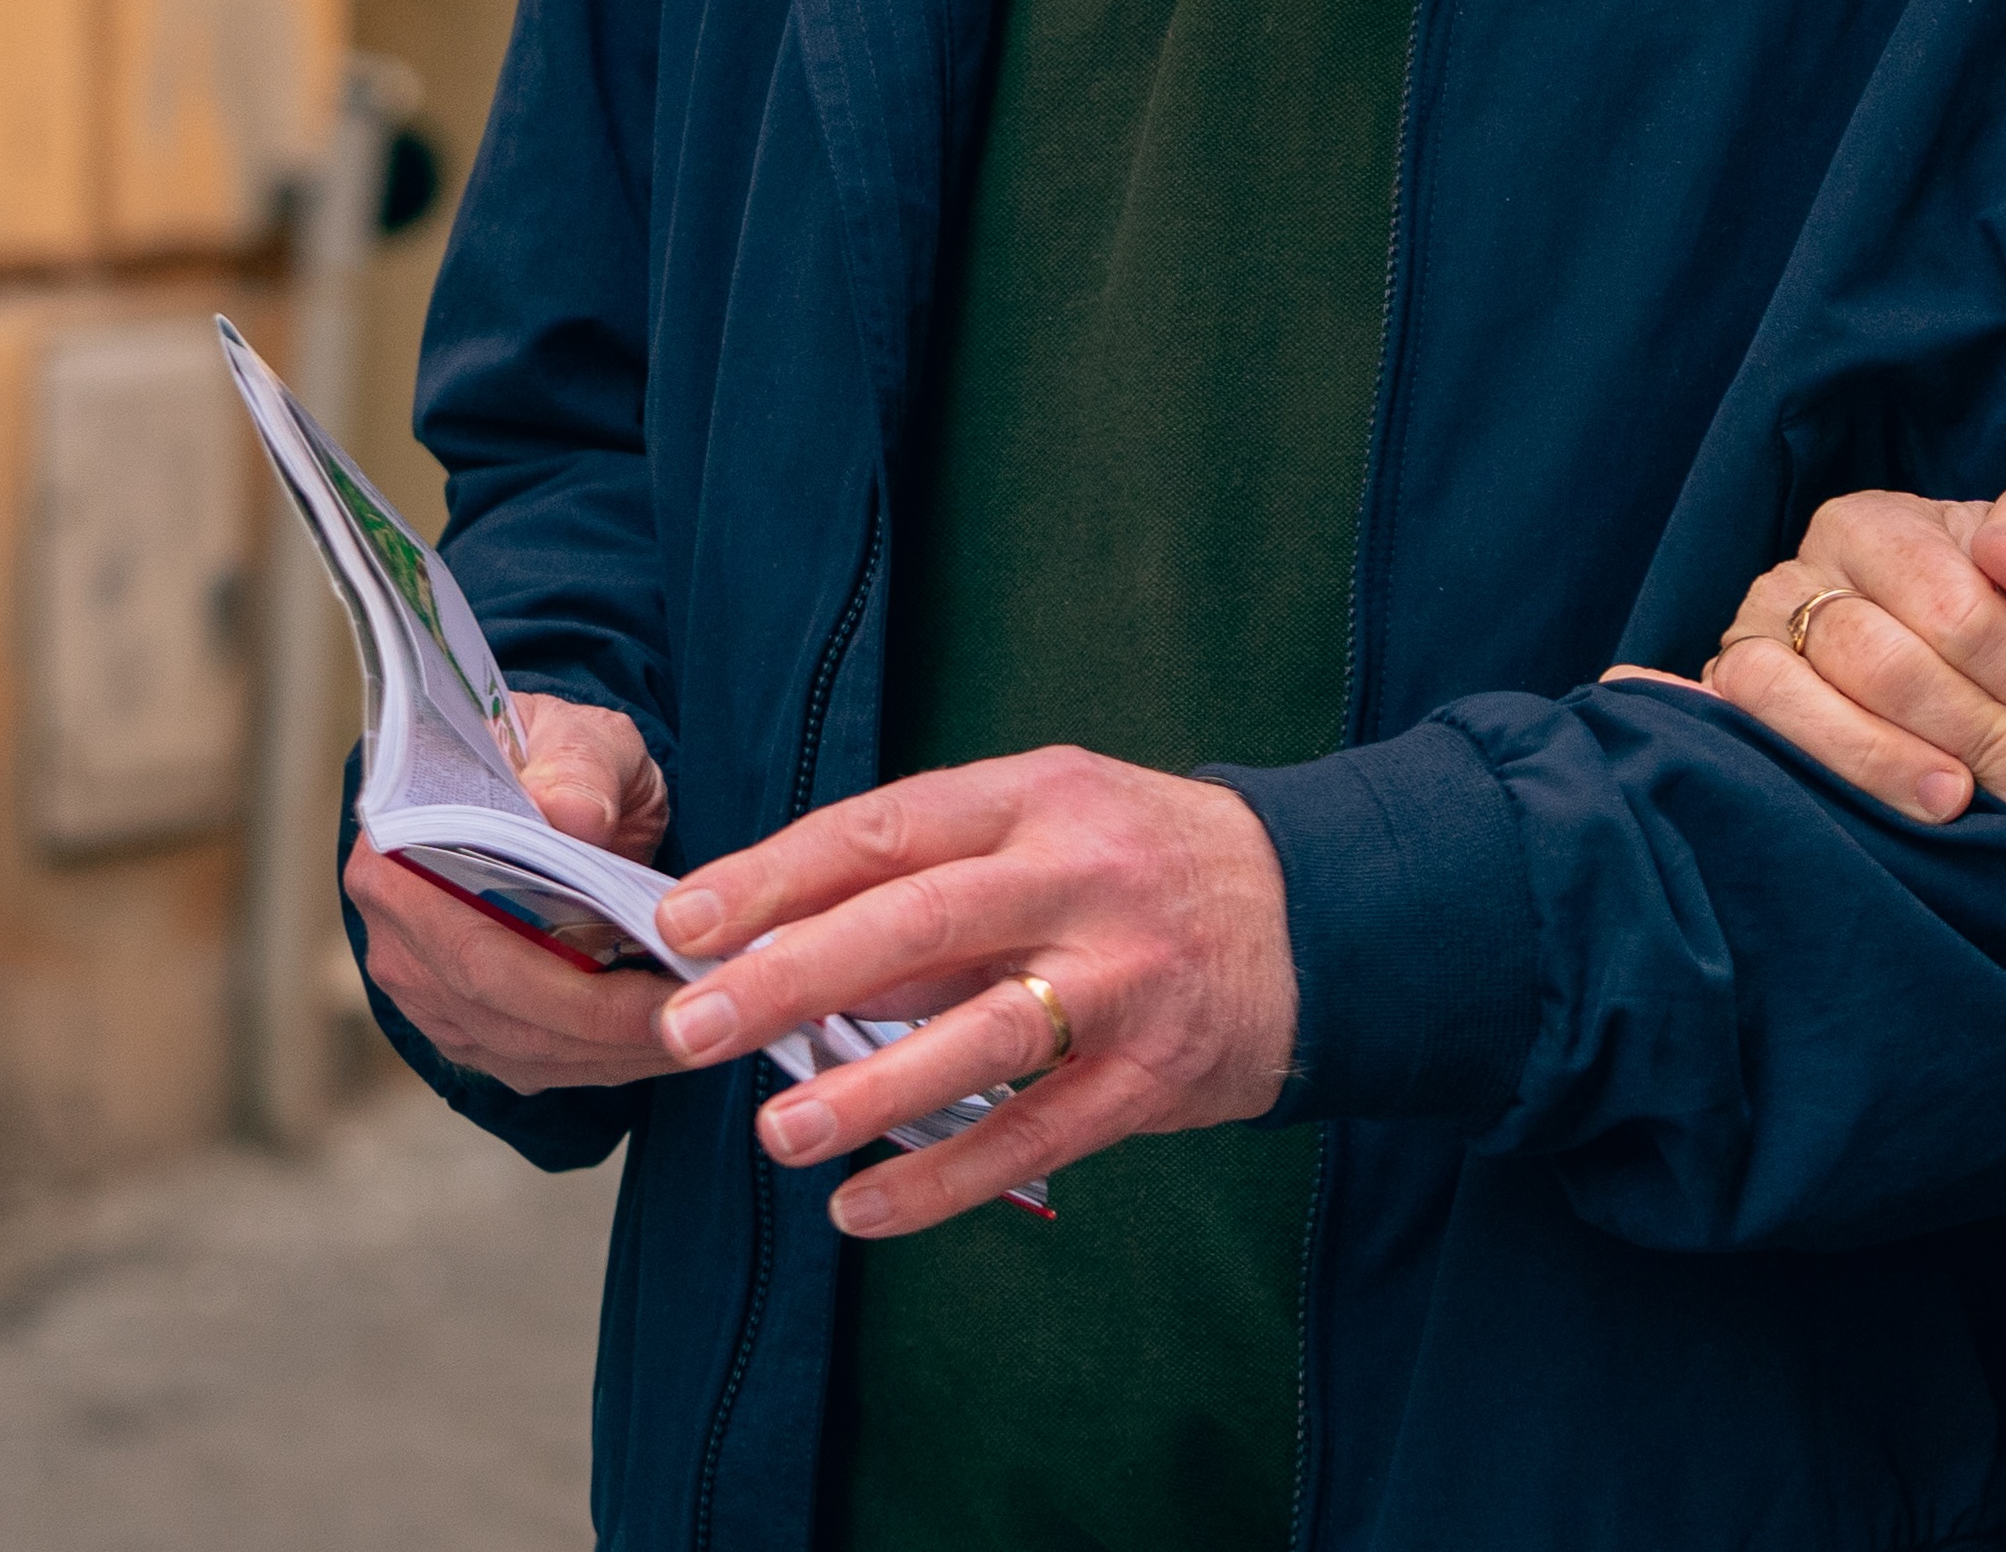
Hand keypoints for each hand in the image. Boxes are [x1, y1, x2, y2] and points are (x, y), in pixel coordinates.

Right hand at [349, 693, 686, 1093]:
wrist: (546, 780)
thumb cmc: (558, 758)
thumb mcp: (578, 734)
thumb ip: (578, 765)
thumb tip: (574, 814)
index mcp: (400, 850)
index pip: (476, 942)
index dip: (570, 983)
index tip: (661, 987)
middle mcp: (395, 928)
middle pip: (497, 1006)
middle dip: (605, 1027)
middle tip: (698, 1022)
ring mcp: (419, 983)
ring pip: (514, 1046)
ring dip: (610, 1053)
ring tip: (697, 1032)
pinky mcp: (456, 1019)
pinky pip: (525, 1060)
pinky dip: (597, 1060)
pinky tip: (658, 1041)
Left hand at [644, 749, 1299, 1237]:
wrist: (1321, 915)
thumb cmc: (1142, 867)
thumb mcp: (1050, 824)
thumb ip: (932, 880)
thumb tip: (780, 954)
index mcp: (1039, 795)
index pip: (885, 828)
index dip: (777, 877)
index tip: (685, 923)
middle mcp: (1082, 877)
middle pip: (921, 922)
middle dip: (794, 975)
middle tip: (694, 1025)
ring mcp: (1125, 979)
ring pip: (982, 1033)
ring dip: (869, 1087)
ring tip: (775, 1131)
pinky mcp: (1154, 1074)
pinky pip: (1034, 1134)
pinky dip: (943, 1179)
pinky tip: (861, 1209)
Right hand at [1606, 479, 2005, 824]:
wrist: (1900, 629)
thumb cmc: (1972, 586)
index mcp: (1872, 526)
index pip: (1952, 604)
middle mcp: (1797, 578)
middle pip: (1884, 661)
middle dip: (1979, 733)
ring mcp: (1748, 641)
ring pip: (1797, 699)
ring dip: (1883, 761)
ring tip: (1957, 806)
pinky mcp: (1721, 700)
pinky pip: (1739, 731)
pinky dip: (1794, 763)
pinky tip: (1851, 811)